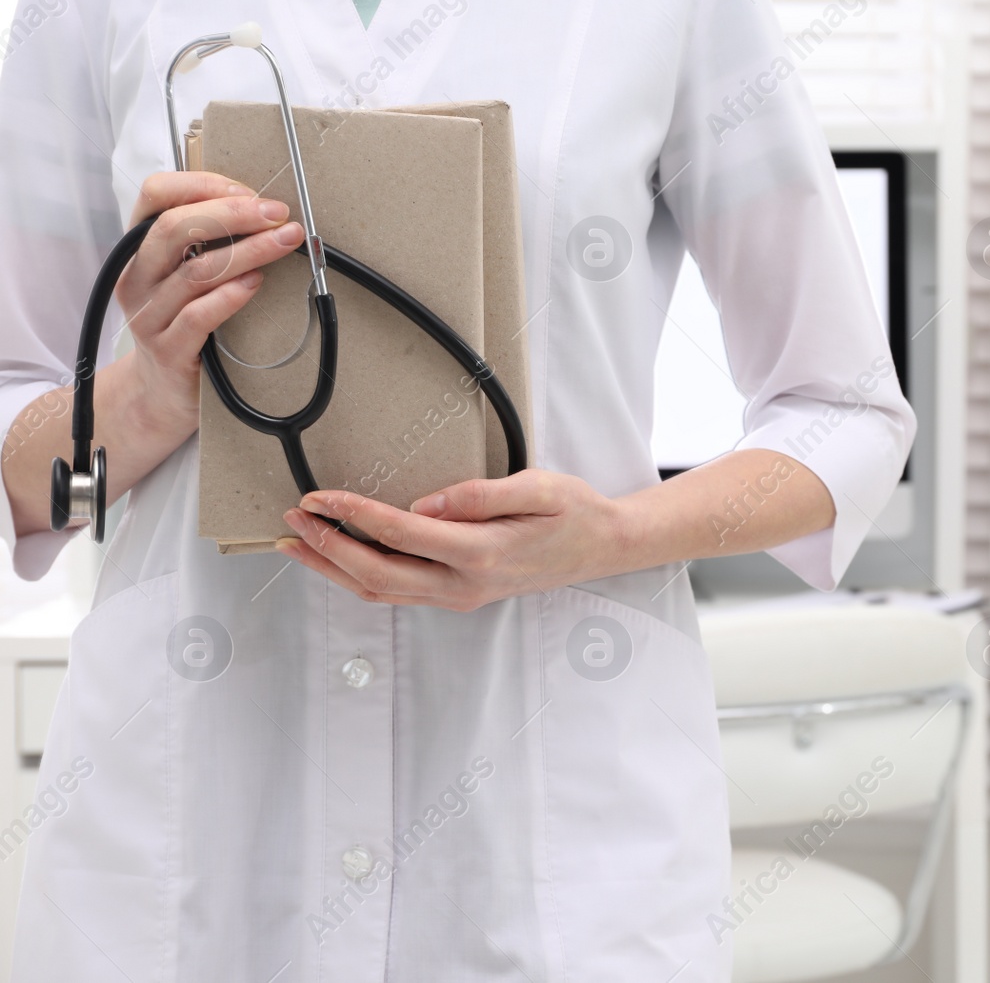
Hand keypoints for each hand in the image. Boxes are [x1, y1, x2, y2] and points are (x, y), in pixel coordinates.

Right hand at [117, 172, 305, 442]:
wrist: (161, 392)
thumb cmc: (183, 323)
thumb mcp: (186, 277)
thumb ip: (208, 243)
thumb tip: (263, 210)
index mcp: (140, 249)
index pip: (155, 196)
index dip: (202, 185)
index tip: (249, 191)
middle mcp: (137, 277)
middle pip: (175, 228)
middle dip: (232, 214)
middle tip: (277, 213)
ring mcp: (148, 315)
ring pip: (196, 271)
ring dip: (247, 251)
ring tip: (285, 242)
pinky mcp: (168, 350)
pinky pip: (198, 316)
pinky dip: (231, 295)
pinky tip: (256, 283)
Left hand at [275, 470, 633, 610]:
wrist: (603, 547)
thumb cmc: (574, 512)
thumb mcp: (540, 488)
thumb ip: (481, 494)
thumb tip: (425, 502)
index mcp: (481, 553)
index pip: (399, 533)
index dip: (353, 513)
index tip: (319, 494)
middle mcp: (464, 585)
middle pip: (376, 572)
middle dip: (327, 546)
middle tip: (292, 518)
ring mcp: (460, 596)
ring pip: (381, 590)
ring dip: (334, 568)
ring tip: (297, 543)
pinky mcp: (459, 595)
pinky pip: (398, 592)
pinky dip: (359, 576)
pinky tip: (339, 558)